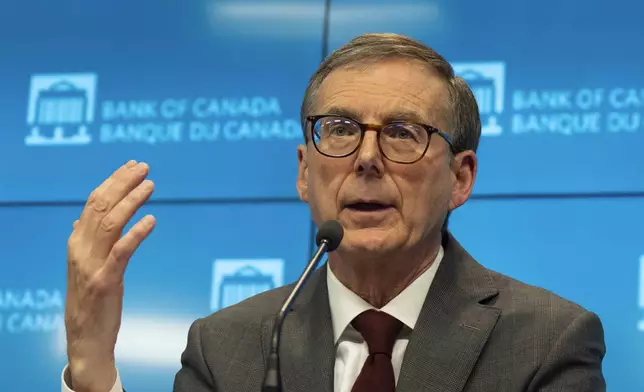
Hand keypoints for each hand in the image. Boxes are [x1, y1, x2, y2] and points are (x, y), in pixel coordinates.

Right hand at [65, 160, 155, 391]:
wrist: (85, 339)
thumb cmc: (90, 301)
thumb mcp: (84, 267)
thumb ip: (84, 242)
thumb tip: (80, 220)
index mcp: (76, 243)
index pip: (94, 203)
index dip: (112, 182)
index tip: (130, 167)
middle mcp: (80, 249)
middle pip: (101, 207)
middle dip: (122, 183)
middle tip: (144, 167)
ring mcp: (91, 265)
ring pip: (110, 224)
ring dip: (131, 201)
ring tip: (150, 186)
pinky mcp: (105, 281)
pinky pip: (121, 251)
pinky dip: (136, 233)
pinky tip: (152, 220)